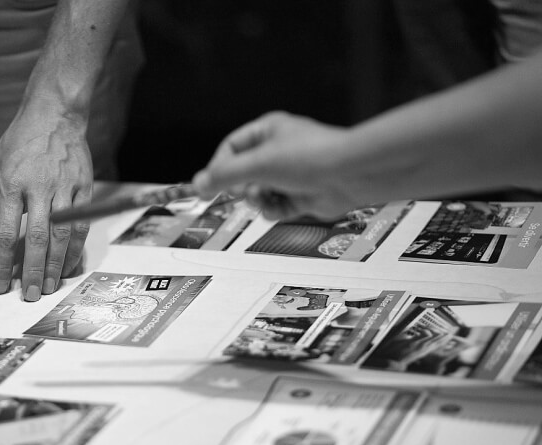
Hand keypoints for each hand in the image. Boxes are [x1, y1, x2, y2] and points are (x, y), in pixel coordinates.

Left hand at [0, 111, 92, 300]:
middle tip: (29, 296)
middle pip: (36, 239)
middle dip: (32, 271)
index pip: (4, 232)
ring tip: (48, 288)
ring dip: (55, 266)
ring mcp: (65, 188)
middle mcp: (38, 187)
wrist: (54, 115)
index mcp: (11, 184)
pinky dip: (74, 250)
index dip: (2, 263)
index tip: (0, 286)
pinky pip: (81, 225)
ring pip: (62, 235)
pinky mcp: (84, 188)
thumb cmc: (20, 145)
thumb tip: (0, 246)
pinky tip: (67, 266)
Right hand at [193, 112, 358, 220]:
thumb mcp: (258, 164)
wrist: (350, 175)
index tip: (210, 186)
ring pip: (256, 192)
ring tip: (266, 197)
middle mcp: (277, 150)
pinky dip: (274, 210)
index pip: (230, 148)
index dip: (218, 168)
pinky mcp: (300, 195)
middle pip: (242, 172)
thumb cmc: (308, 158)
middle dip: (241, 186)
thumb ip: (224, 176)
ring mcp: (289, 174)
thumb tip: (197, 185)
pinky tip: (282, 207)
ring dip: (257, 200)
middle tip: (244, 191)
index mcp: (267, 131)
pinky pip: (274, 206)